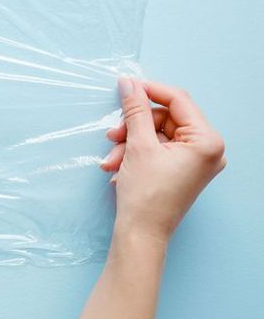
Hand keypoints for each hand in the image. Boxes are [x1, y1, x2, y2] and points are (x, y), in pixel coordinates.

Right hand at [101, 78, 225, 242]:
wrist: (141, 234)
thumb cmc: (146, 196)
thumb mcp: (138, 145)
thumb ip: (135, 110)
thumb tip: (129, 83)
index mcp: (207, 141)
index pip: (178, 100)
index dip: (149, 90)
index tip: (126, 86)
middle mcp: (207, 150)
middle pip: (165, 118)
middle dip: (134, 126)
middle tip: (113, 135)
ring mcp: (195, 161)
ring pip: (157, 134)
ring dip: (130, 142)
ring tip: (112, 159)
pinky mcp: (182, 170)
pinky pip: (158, 148)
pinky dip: (136, 153)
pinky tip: (118, 166)